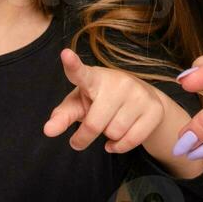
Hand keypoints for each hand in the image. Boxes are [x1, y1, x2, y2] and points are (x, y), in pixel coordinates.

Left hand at [43, 49, 165, 153]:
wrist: (141, 99)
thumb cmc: (100, 100)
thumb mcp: (78, 105)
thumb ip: (62, 116)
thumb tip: (48, 131)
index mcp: (94, 78)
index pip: (80, 72)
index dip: (72, 64)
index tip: (65, 55)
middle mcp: (118, 82)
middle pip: (95, 124)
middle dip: (84, 137)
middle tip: (80, 139)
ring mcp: (138, 94)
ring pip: (114, 133)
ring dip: (107, 137)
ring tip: (110, 124)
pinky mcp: (154, 109)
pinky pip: (131, 141)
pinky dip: (120, 147)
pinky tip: (117, 141)